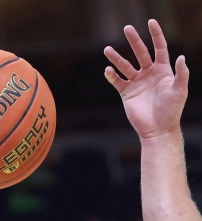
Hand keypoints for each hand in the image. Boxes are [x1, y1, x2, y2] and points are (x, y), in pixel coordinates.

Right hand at [104, 19, 188, 138]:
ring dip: (116, 58)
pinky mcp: (126, 92)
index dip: (156, 35)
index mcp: (163, 71)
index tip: (150, 22)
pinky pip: (117, 81)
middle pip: (140, 53)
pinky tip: (108, 71)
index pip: (159, 48)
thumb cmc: (171, 111)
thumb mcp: (179, 92)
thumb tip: (181, 57)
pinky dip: (112, 75)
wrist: (157, 129)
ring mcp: (136, 82)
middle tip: (127, 28)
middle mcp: (149, 74)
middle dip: (134, 40)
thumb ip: (181, 74)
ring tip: (107, 49)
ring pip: (125, 66)